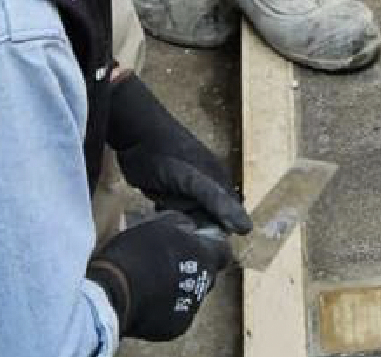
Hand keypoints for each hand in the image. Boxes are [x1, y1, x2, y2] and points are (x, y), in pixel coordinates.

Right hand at [87, 211, 230, 340]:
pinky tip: (148, 297)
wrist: (113, 293)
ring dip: (179, 285)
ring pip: (192, 293)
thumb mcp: (158, 224)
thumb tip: (189, 226)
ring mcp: (191, 309)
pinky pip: (177, 311)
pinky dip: (167, 305)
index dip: (213, 244)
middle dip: (194, 265)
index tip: (197, 240)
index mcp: (204, 257)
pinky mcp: (175, 327)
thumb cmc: (136, 253)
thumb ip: (180, 223)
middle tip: (169, 258)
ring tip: (153, 279)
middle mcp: (204, 285)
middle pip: (208, 273)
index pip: (224, 251)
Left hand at [108, 76, 251, 234]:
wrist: (133, 133)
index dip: (220, 234)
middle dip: (198, 232)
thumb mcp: (191, 179)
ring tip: (169, 227)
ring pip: (192, 219)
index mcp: (219, 182)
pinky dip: (171, 220)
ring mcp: (189, 190)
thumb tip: (247, 229)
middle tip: (181, 236)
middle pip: (211, 222)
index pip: (230, 219)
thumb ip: (216, 201)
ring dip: (183, 227)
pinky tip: (161, 221)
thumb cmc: (163, 154)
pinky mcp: (171, 193)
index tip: (204, 247)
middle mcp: (208, 187)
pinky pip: (177, 215)